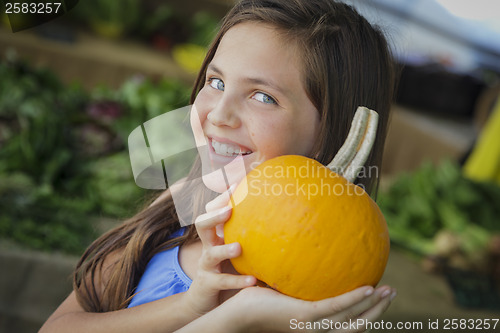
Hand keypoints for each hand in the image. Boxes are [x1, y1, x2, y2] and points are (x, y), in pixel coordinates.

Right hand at [184, 185, 255, 315]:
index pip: (212, 209)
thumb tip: (284, 213)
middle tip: (229, 209)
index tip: (237, 185)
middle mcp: (208, 245)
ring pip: (210, 253)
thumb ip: (253, 232)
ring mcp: (206, 265)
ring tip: (239, 247)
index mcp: (216, 233)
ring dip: (224, 249)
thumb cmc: (228, 267)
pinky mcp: (207, 284)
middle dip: (214, 215)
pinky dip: (237, 280)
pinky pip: (222, 281)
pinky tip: (253, 280)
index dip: (222, 197)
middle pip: (202, 224)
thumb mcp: (237, 247)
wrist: (206, 298)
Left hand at [225, 284, 395, 331]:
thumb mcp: (282, 290)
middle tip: (393, 293)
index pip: (346, 324)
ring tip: (390, 290)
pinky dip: (355, 299)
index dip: (366, 313)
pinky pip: (336, 307)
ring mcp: (312, 325)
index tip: (378, 295)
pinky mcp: (304, 316)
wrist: (236, 313)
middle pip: (357, 326)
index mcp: (314, 327)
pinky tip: (370, 287)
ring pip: (353, 319)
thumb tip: (300, 253)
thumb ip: (296, 281)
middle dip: (378, 311)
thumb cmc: (255, 302)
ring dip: (374, 305)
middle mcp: (317, 331)